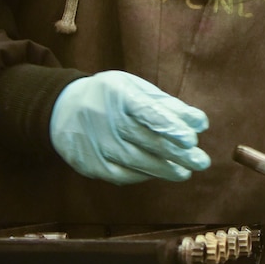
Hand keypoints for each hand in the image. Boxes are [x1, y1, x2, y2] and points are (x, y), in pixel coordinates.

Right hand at [49, 71, 210, 184]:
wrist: (63, 109)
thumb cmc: (111, 96)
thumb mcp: (135, 89)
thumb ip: (168, 106)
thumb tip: (200, 123)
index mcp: (119, 94)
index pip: (147, 112)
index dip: (169, 126)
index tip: (190, 138)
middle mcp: (106, 120)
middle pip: (146, 140)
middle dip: (176, 153)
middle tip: (201, 161)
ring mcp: (97, 145)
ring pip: (136, 161)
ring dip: (164, 168)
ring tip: (185, 171)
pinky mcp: (92, 165)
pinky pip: (123, 174)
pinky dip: (144, 175)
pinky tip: (160, 173)